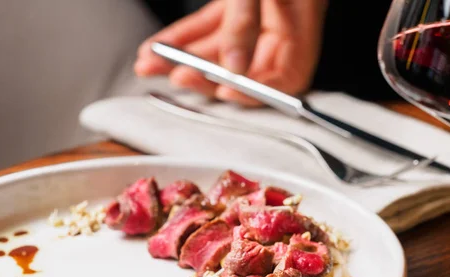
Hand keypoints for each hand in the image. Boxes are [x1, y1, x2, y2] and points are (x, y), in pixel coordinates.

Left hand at [135, 0, 327, 105]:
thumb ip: (243, 22)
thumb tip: (233, 66)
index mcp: (300, 27)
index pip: (284, 77)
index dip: (256, 91)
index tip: (225, 93)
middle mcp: (280, 30)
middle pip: (245, 69)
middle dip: (205, 75)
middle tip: (175, 76)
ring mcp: (258, 21)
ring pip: (220, 52)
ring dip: (184, 59)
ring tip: (150, 63)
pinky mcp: (237, 11)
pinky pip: (209, 31)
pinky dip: (184, 39)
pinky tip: (158, 46)